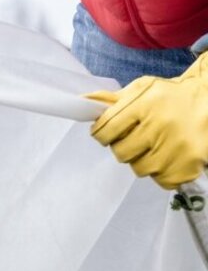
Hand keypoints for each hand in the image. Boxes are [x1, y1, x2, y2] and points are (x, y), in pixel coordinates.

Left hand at [87, 53, 207, 189]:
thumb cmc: (170, 98)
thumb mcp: (143, 90)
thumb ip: (113, 100)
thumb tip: (83, 101)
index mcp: (147, 103)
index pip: (106, 130)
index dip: (102, 133)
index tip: (109, 132)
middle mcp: (161, 125)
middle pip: (120, 152)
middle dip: (124, 146)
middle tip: (138, 137)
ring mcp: (175, 148)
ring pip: (138, 168)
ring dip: (142, 160)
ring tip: (156, 145)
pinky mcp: (187, 166)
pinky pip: (159, 180)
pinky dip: (161, 172)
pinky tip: (169, 155)